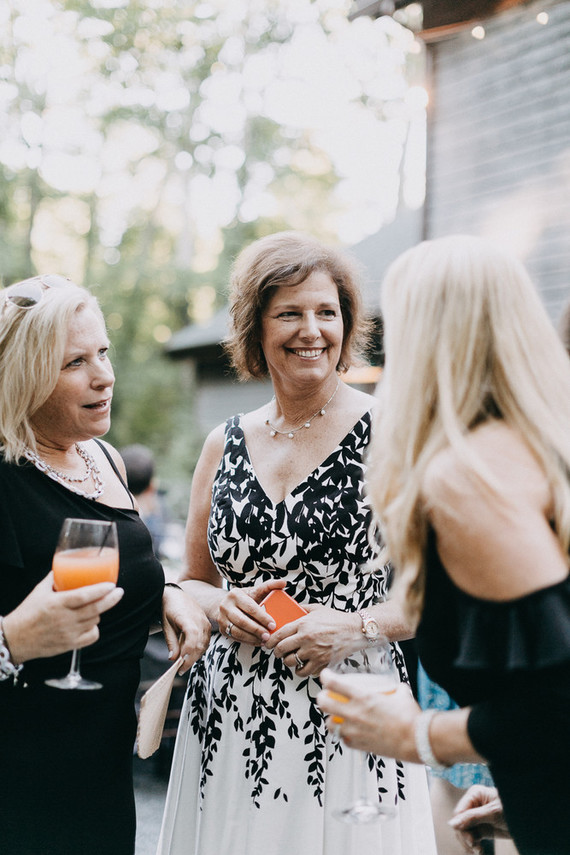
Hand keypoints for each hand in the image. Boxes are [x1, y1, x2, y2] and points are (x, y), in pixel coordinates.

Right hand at [3, 572, 123, 661]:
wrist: (15, 639)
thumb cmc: (27, 614)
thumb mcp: (38, 592)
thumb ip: (54, 579)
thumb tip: (65, 567)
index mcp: (57, 604)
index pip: (84, 596)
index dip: (100, 590)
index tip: (111, 584)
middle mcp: (64, 619)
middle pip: (95, 609)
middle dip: (111, 599)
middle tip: (118, 592)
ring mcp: (68, 633)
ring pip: (94, 620)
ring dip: (98, 612)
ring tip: (96, 605)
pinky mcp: (70, 645)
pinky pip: (92, 636)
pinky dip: (94, 628)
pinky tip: (90, 622)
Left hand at [161, 586, 211, 674]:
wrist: (175, 594)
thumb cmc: (169, 608)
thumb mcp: (166, 625)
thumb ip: (171, 642)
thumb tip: (173, 659)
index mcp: (188, 620)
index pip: (192, 642)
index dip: (187, 656)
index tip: (179, 666)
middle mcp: (200, 621)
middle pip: (200, 645)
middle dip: (191, 659)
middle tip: (181, 669)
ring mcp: (205, 622)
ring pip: (204, 644)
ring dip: (195, 655)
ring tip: (184, 663)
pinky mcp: (207, 624)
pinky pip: (206, 640)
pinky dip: (199, 649)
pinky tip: (190, 653)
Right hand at [216, 579, 286, 646]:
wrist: (225, 604)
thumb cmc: (245, 598)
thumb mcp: (254, 591)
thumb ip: (268, 587)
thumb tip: (283, 582)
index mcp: (235, 595)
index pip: (250, 607)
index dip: (262, 617)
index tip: (273, 624)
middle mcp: (225, 606)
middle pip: (242, 621)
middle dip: (257, 630)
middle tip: (269, 635)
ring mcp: (222, 619)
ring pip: (237, 632)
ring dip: (252, 638)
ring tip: (264, 640)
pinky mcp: (222, 629)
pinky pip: (236, 638)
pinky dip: (248, 641)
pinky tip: (258, 642)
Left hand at [264, 606, 361, 675]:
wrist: (354, 630)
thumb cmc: (335, 619)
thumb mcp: (317, 609)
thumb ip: (302, 609)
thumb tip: (290, 608)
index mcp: (303, 624)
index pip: (279, 634)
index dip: (270, 641)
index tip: (268, 644)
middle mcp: (306, 638)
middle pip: (282, 650)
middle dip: (277, 653)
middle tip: (278, 652)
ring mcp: (314, 652)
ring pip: (291, 662)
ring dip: (288, 662)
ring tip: (291, 658)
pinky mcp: (321, 662)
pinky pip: (304, 671)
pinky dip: (301, 670)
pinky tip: (303, 665)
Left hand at [317, 669, 417, 756]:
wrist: (417, 741)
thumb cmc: (410, 717)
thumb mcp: (402, 695)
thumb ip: (396, 689)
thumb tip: (397, 688)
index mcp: (363, 698)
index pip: (335, 684)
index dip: (326, 677)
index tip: (325, 675)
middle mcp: (355, 714)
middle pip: (325, 704)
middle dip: (321, 698)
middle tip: (324, 696)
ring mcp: (355, 731)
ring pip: (330, 725)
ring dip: (330, 719)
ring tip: (335, 717)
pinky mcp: (360, 746)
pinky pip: (344, 740)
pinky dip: (343, 735)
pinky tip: (348, 733)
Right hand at [449, 785, 510, 852]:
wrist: (528, 821)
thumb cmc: (512, 809)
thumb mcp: (492, 813)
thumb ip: (472, 818)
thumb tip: (451, 824)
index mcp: (474, 795)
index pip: (459, 812)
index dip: (460, 826)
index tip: (469, 840)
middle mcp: (473, 805)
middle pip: (460, 823)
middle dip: (466, 837)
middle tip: (475, 847)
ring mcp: (477, 818)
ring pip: (465, 832)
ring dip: (470, 844)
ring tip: (479, 851)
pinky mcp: (482, 829)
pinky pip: (473, 838)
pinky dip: (475, 846)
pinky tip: (480, 851)